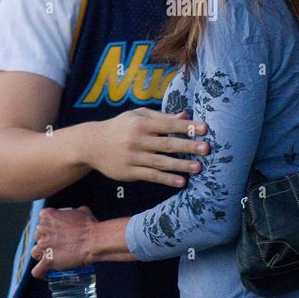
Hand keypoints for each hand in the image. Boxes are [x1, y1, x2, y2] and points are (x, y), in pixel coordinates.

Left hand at [31, 206, 97, 278]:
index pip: (41, 219)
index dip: (48, 225)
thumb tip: (75, 215)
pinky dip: (41, 274)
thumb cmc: (89, 226)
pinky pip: (37, 271)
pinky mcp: (48, 260)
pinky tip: (47, 274)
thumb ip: (73, 212)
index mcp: (48, 216)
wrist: (93, 241)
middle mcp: (43, 229)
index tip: (55, 229)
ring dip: (41, 255)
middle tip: (56, 244)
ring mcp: (44, 245)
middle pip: (37, 236)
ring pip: (34, 252)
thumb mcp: (81, 211)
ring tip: (52, 257)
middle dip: (45, 240)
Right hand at [82, 108, 208, 186]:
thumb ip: (161, 117)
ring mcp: (133, 157)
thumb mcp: (137, 116)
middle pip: (167, 144)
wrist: (91, 145)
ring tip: (199, 167)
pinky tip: (181, 182)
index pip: (168, 124)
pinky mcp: (129, 173)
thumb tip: (185, 116)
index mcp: (141, 123)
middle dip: (188, 146)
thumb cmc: (120, 127)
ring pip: (161, 162)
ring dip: (181, 165)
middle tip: (207, 148)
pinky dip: (167, 179)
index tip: (205, 128)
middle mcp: (137, 140)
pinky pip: (151, 176)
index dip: (187, 127)